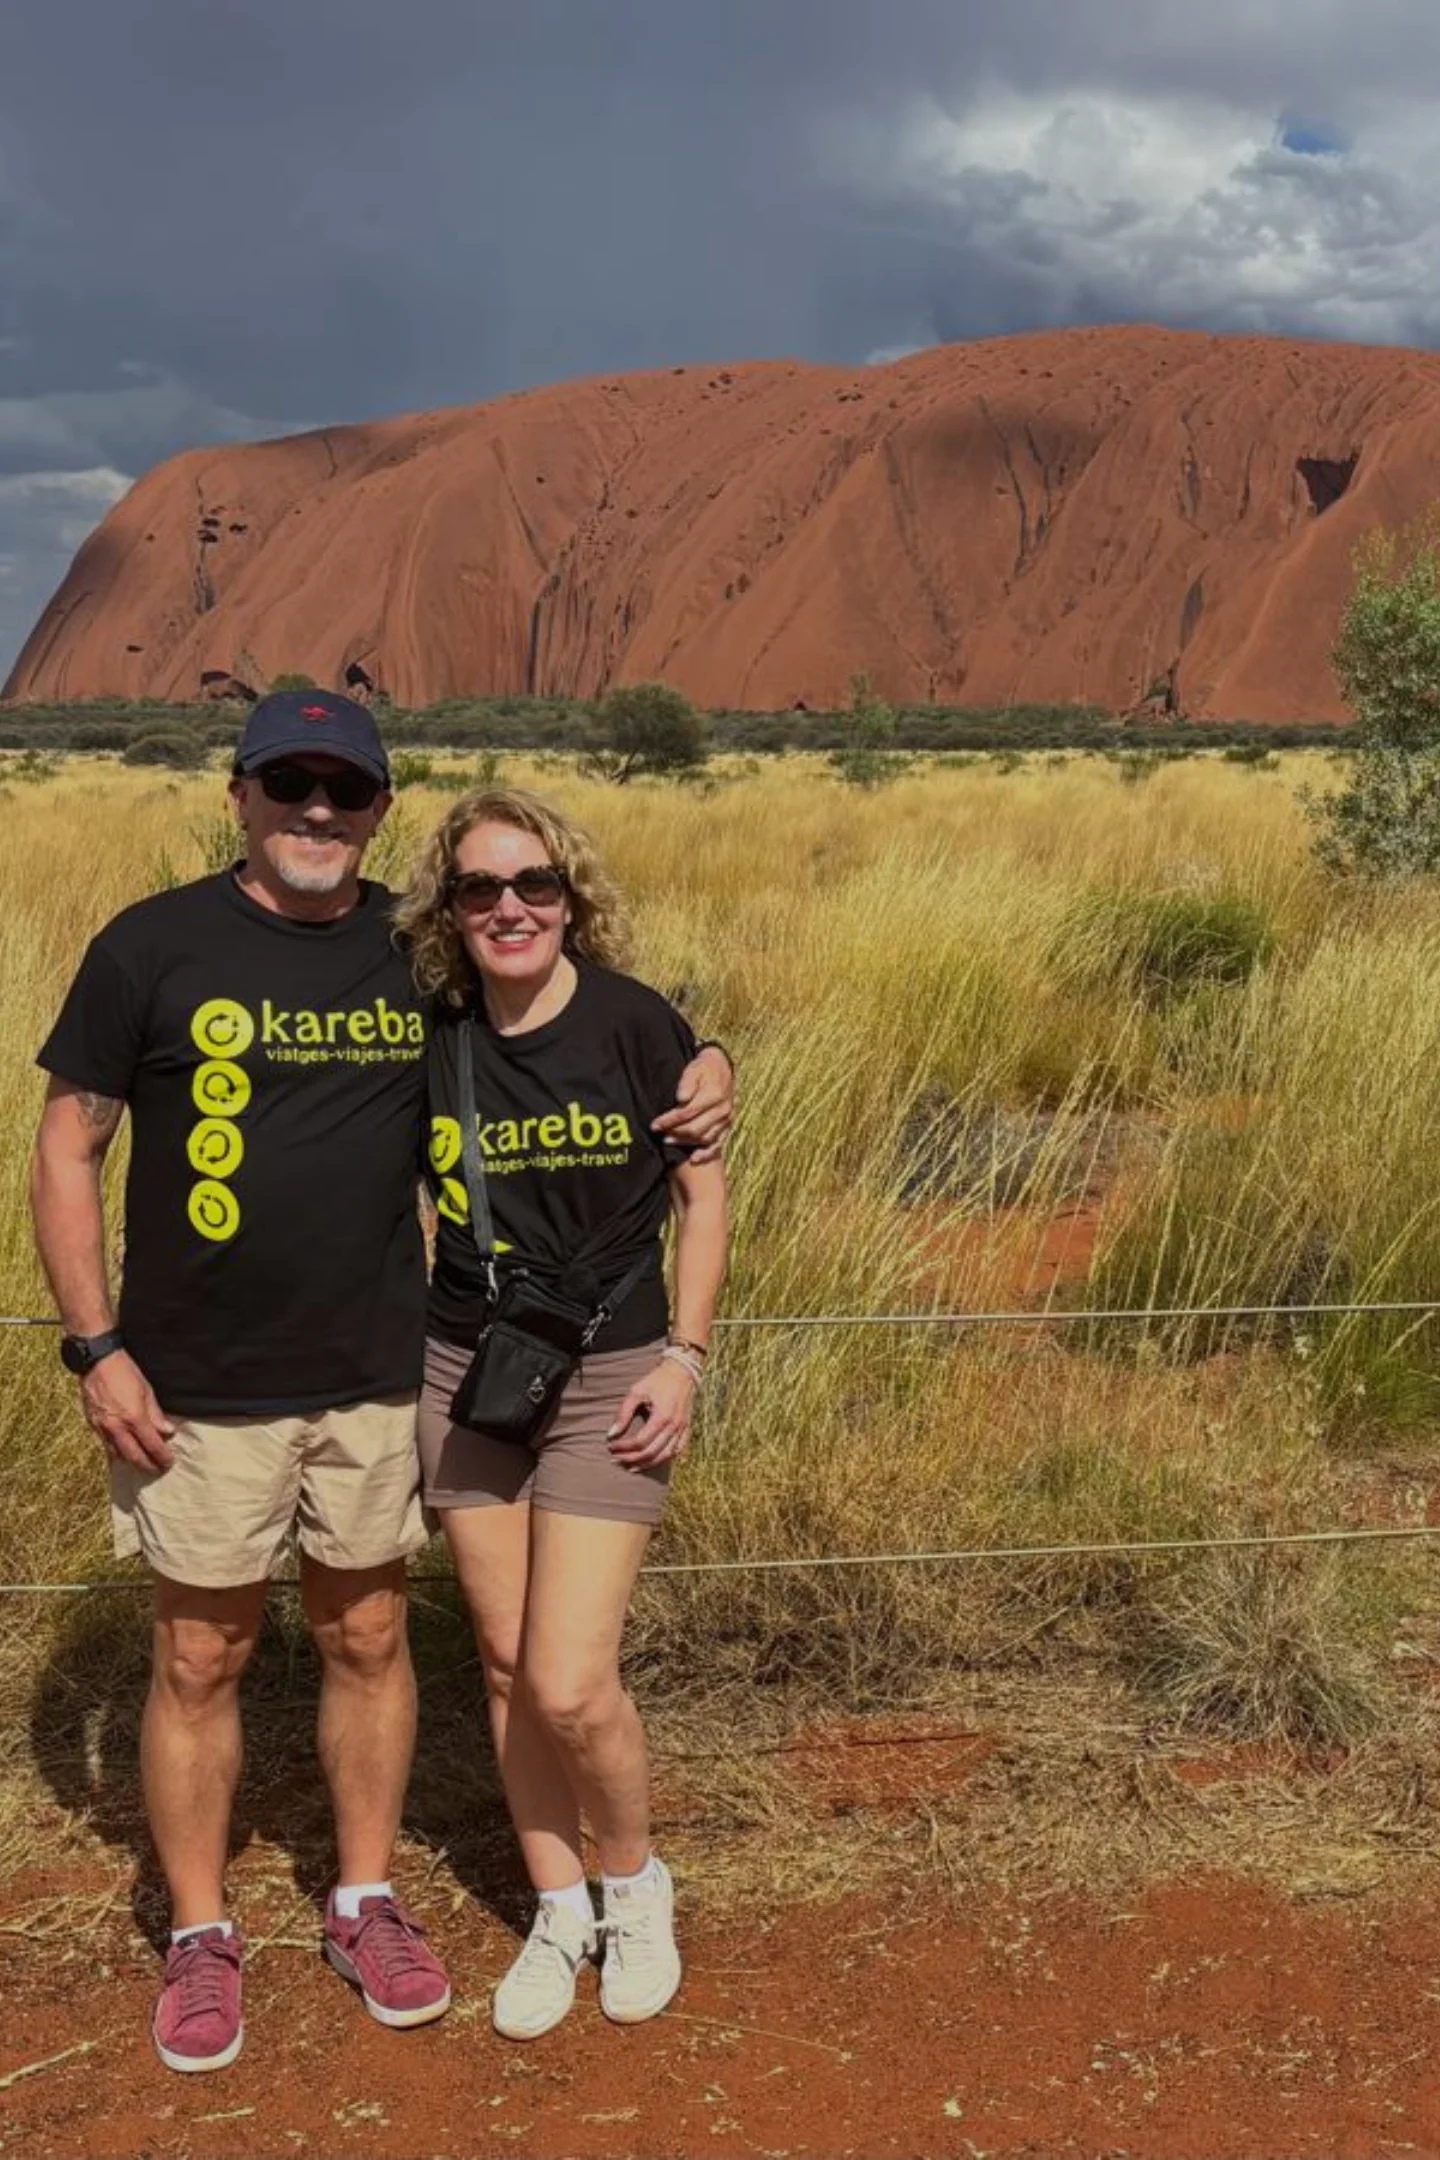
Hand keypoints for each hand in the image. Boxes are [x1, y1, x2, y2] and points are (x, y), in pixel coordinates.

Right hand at [81, 1350, 175, 1471]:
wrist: (97, 1362)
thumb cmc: (125, 1372)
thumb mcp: (147, 1391)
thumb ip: (156, 1414)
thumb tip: (167, 1431)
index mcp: (134, 1418)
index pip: (152, 1445)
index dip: (162, 1456)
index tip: (169, 1462)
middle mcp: (117, 1427)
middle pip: (135, 1456)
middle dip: (148, 1466)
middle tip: (158, 1469)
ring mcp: (103, 1428)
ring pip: (118, 1455)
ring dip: (132, 1462)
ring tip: (142, 1463)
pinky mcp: (93, 1425)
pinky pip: (106, 1446)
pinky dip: (117, 1453)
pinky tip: (124, 1453)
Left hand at [606, 1359, 696, 1468]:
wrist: (681, 1371)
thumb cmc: (656, 1380)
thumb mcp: (636, 1391)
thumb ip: (623, 1413)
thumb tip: (611, 1434)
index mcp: (662, 1417)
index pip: (640, 1442)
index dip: (623, 1448)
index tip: (611, 1446)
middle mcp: (674, 1426)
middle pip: (651, 1453)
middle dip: (631, 1459)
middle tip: (615, 1460)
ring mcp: (682, 1430)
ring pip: (664, 1457)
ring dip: (646, 1465)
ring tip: (630, 1467)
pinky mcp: (687, 1430)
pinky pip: (677, 1452)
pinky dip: (663, 1460)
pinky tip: (650, 1463)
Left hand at [651, 1045, 733, 1163]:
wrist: (721, 1069)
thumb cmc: (703, 1069)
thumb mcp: (694, 1068)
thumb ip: (687, 1081)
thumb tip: (681, 1098)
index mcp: (714, 1095)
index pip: (688, 1112)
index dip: (669, 1120)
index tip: (655, 1124)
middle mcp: (723, 1110)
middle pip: (695, 1128)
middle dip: (674, 1133)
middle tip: (659, 1133)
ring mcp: (726, 1120)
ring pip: (705, 1138)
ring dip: (685, 1143)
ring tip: (668, 1141)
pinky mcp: (727, 1127)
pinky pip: (718, 1144)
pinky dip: (706, 1154)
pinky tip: (694, 1159)